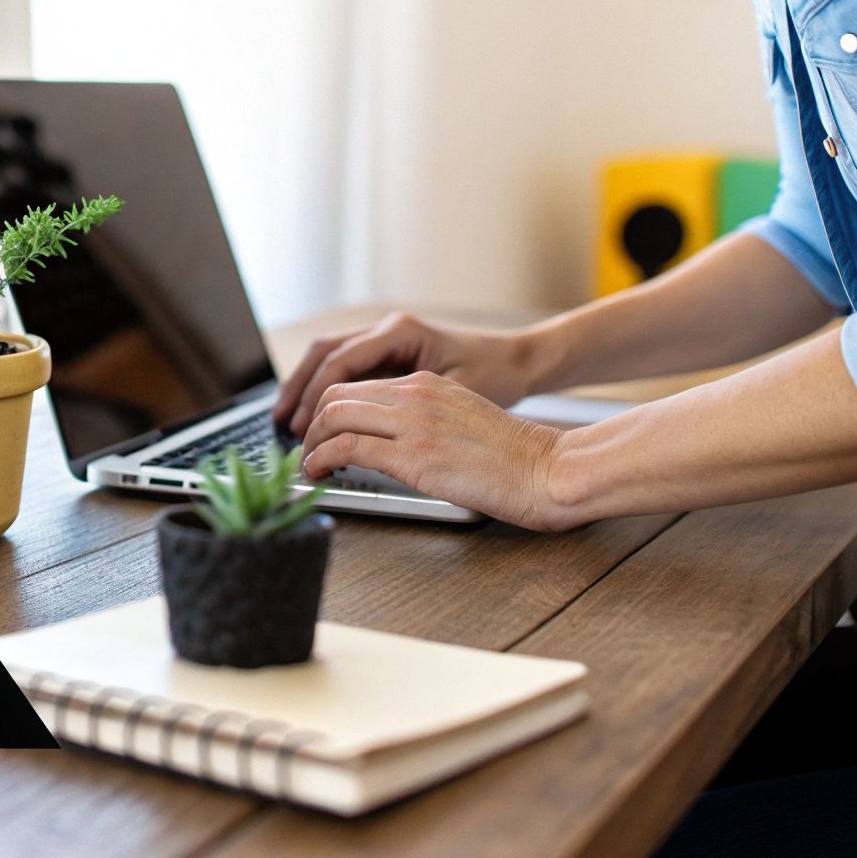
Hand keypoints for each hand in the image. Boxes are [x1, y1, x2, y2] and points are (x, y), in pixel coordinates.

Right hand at [273, 312, 541, 435]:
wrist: (519, 362)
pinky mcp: (390, 352)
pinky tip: (317, 413)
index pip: (340, 363)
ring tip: (288, 420)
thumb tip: (358, 434)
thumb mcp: (451, 394)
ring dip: (306, 387)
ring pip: (329, 356)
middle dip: (299, 389)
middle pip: (324, 354)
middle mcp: (388, 328)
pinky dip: (326, 388)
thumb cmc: (495, 377)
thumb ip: (404, 409)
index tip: (304, 428)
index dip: (316, 398)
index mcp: (400, 332)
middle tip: (283, 424)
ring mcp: (387, 337)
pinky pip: (346, 366)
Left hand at [299, 373, 579, 530]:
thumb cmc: (514, 457)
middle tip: (308, 450)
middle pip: (336, 394)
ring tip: (310, 465)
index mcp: (427, 384)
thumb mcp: (462, 420)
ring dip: (311, 442)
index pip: (358, 385)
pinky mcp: (413, 456)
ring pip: (334, 415)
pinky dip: (321, 459)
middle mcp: (414, 395)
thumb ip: (424, 421)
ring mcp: (413, 423)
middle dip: (311, 423)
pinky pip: (347, 447)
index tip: (322, 433)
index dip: (329, 410)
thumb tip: (389, 442)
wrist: (548, 470)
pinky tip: (318, 473)